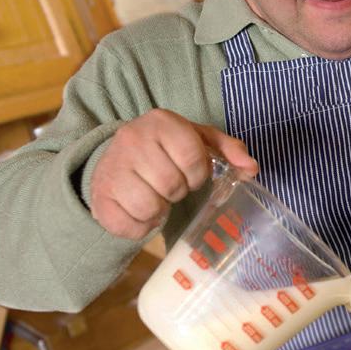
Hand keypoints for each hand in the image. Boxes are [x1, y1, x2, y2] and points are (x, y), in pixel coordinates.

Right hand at [90, 109, 258, 239]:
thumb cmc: (164, 149)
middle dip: (178, 191)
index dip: (198, 173)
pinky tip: (139, 211)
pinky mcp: (99, 197)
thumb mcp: (197, 139)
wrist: (114, 157)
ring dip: (159, 210)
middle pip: (171, 184)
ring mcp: (111, 167)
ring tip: (156, 198)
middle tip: (171, 186)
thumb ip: (228, 149)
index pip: (192, 157)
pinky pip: (128, 226)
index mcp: (161, 122)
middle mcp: (132, 139)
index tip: (192, 175)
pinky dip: (140, 227)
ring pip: (150, 206)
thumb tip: (251, 167)